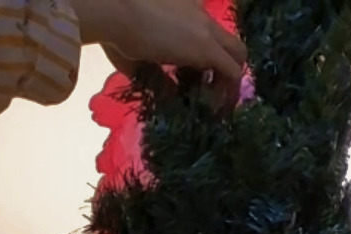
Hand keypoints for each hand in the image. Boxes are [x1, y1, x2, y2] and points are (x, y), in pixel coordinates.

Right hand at [77, 0, 245, 89]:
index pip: (206, 32)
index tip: (195, 78)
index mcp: (184, 7)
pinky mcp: (207, 47)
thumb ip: (157, 75)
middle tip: (212, 91)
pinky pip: (232, 72)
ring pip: (237, 53)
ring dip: (230, 81)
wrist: (113, 9)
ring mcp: (205, 27)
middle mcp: (199, 12)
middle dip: (226, 68)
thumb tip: (172, 97)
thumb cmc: (115, 27)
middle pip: (229, 41)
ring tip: (216, 104)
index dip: (206, 58)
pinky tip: (217, 107)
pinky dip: (229, 92)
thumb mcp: (138, 54)